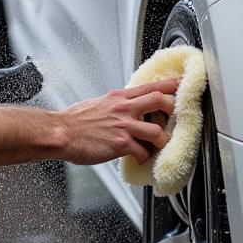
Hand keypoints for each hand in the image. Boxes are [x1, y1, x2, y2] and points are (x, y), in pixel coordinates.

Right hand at [59, 79, 178, 165]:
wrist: (61, 133)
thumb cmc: (74, 121)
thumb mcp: (98, 103)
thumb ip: (114, 105)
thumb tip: (123, 109)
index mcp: (118, 97)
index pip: (149, 86)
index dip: (169, 84)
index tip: (182, 83)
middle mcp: (124, 108)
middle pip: (160, 101)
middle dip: (173, 109)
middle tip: (176, 119)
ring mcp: (123, 125)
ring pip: (157, 131)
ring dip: (161, 142)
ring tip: (157, 147)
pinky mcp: (120, 143)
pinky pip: (142, 152)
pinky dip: (144, 158)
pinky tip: (139, 159)